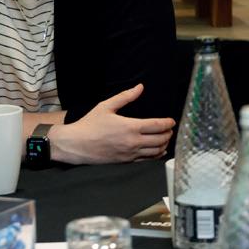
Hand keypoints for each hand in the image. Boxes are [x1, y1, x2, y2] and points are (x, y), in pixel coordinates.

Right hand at [50, 84, 174, 163]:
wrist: (76, 144)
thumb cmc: (89, 124)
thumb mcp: (106, 106)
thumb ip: (125, 97)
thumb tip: (140, 87)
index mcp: (130, 127)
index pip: (157, 125)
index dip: (168, 123)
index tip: (172, 121)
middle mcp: (133, 142)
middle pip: (160, 139)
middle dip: (168, 133)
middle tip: (170, 129)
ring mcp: (130, 154)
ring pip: (156, 151)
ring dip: (164, 144)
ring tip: (166, 138)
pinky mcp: (126, 162)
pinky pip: (147, 160)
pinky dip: (156, 155)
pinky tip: (159, 151)